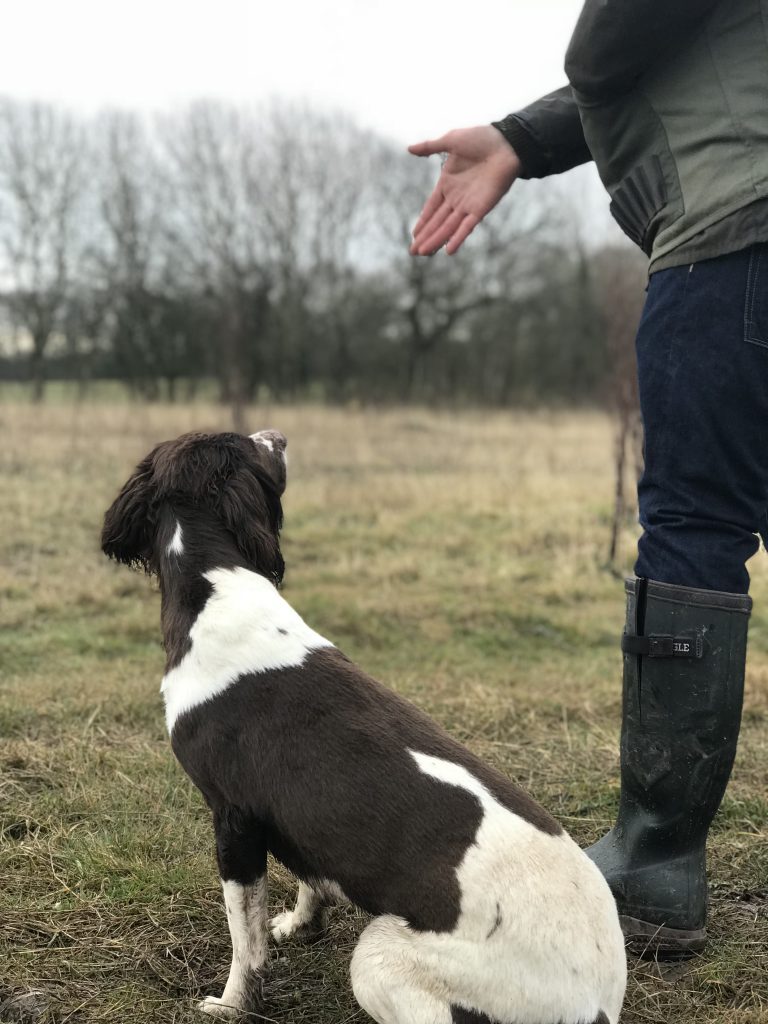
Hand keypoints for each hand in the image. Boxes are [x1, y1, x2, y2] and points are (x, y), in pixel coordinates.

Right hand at [408, 126, 520, 254]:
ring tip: (423, 253)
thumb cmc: (481, 139)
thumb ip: (430, 147)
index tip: (414, 235)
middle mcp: (456, 198)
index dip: (423, 222)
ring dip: (436, 240)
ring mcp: (468, 205)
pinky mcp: (481, 208)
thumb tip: (408, 149)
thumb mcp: (451, 140)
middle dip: (425, 237)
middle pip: (437, 222)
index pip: (431, 208)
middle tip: (413, 252)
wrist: (506, 143)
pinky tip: (448, 250)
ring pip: (448, 227)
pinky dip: (458, 238)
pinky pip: (467, 226)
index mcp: (448, 184)